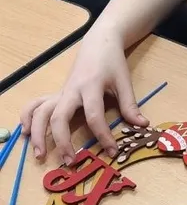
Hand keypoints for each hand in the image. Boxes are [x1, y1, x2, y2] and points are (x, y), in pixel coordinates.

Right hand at [21, 27, 146, 163]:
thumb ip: (130, 105)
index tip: (112, 152)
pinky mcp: (57, 93)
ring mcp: (62, 92)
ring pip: (42, 111)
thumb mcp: (124, 82)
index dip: (103, 136)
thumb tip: (142, 126)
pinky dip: (28, 117)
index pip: (94, 116)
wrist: (99, 43)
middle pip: (60, 117)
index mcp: (90, 86)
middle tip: (70, 161)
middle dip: (62, 141)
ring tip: (39, 154)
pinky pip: (36, 104)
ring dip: (38, 133)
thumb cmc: (112, 62)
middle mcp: (71, 90)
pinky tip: (26, 133)